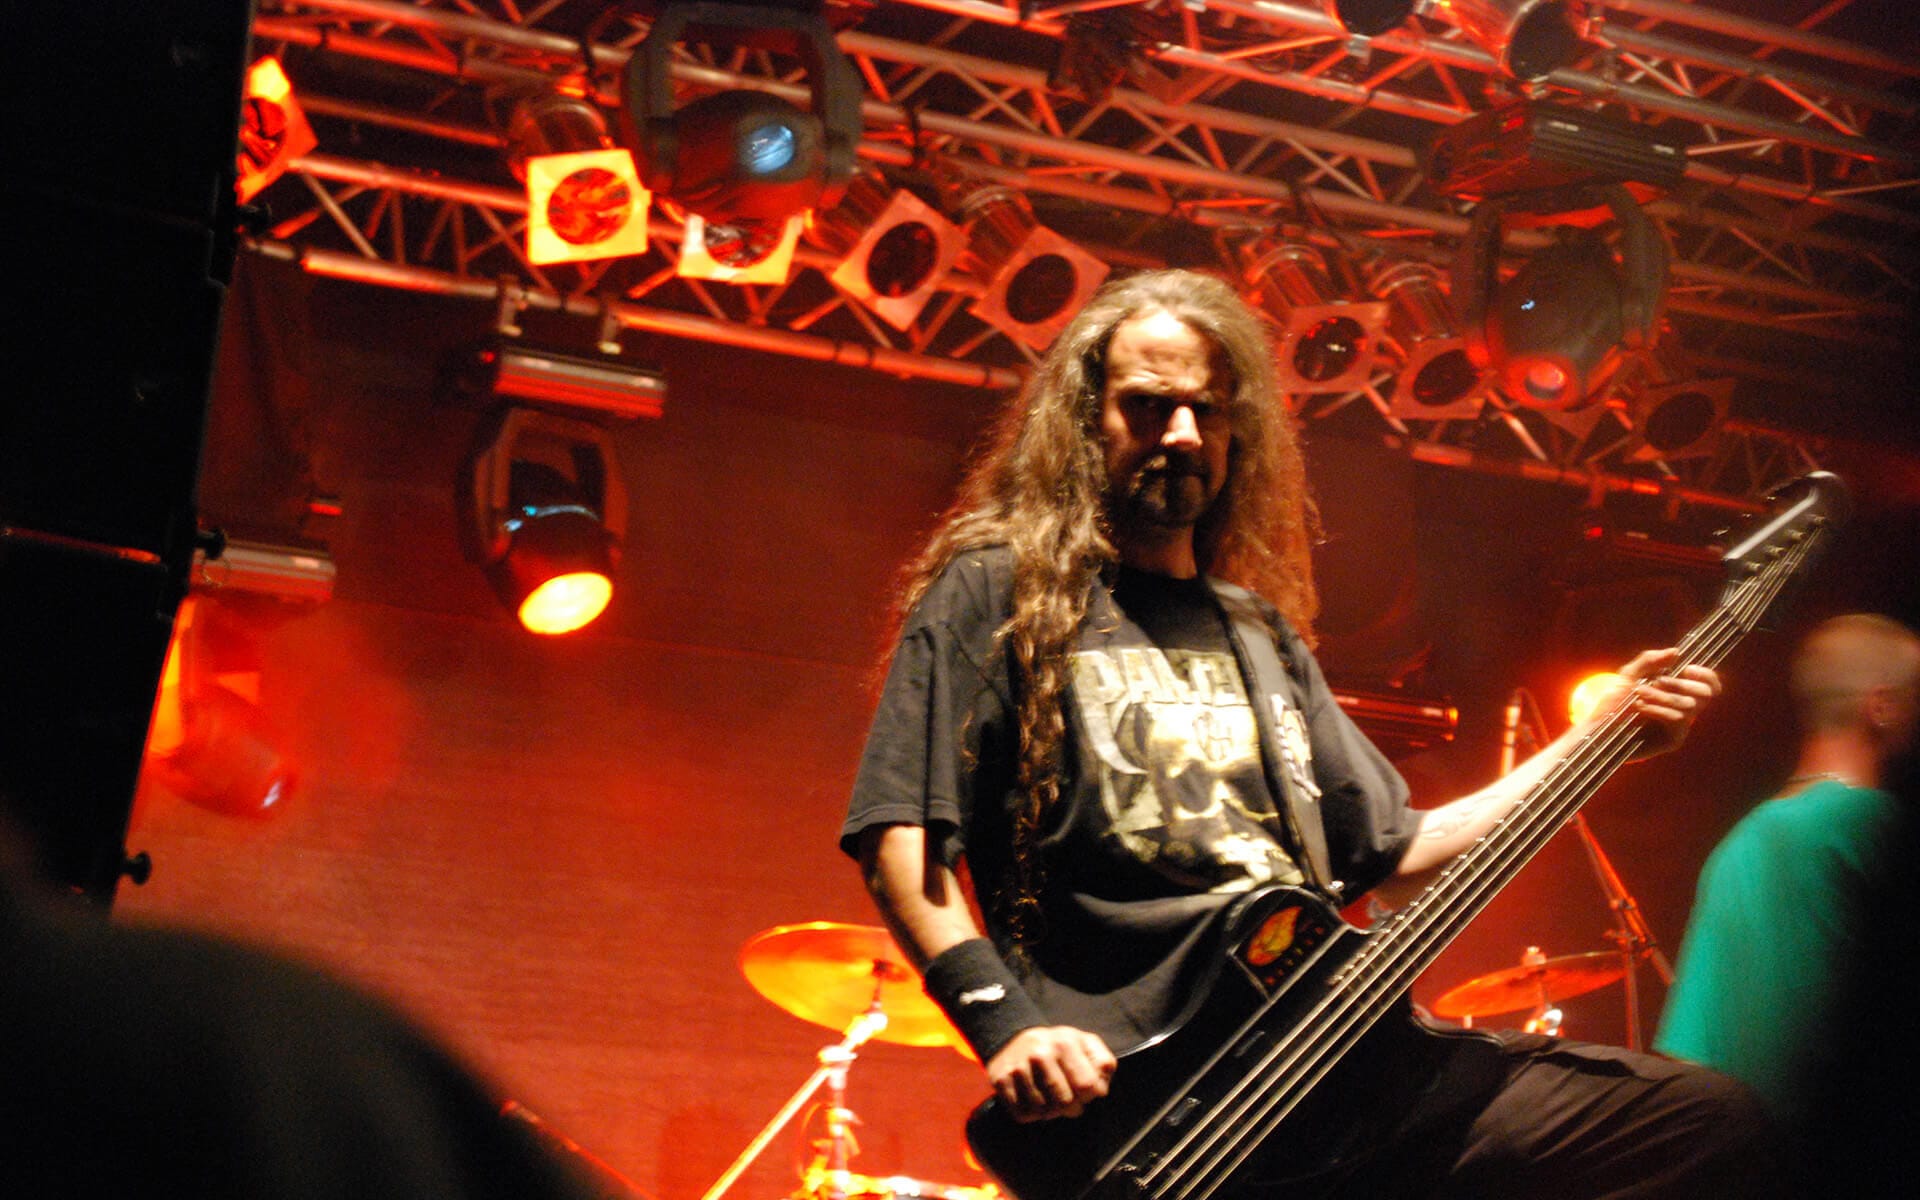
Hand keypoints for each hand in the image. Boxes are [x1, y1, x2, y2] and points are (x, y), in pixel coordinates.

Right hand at [985, 1025, 1115, 1122]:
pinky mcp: (1001, 1080)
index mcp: (1065, 1043)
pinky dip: (1031, 1114)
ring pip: (1043, 1112)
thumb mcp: (1085, 1043)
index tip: (1083, 1091)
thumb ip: (1103, 1063)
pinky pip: (1022, 1114)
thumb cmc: (1056, 1047)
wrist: (1012, 1036)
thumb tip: (1099, 1089)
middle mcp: (1040, 1054)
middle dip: (1070, 1107)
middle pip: (1064, 1103)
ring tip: (1049, 1097)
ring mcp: (1018, 1068)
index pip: (1087, 1086)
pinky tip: (1033, 1100)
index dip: (1089, 1095)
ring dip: (1050, 1111)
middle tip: (1067, 1098)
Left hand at [1609, 648, 1721, 758]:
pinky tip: (1640, 708)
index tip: (1687, 668)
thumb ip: (1649, 660)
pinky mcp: (1673, 740)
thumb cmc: (1611, 704)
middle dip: (1680, 684)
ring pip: (1689, 705)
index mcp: (1677, 692)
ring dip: (1661, 696)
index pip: (1709, 684)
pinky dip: (1659, 710)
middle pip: (1706, 693)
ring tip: (1638, 694)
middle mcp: (1683, 709)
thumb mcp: (1628, 675)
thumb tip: (1676, 651)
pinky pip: (1678, 720)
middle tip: (1657, 681)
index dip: (1706, 675)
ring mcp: (1680, 726)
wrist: (1597, 729)